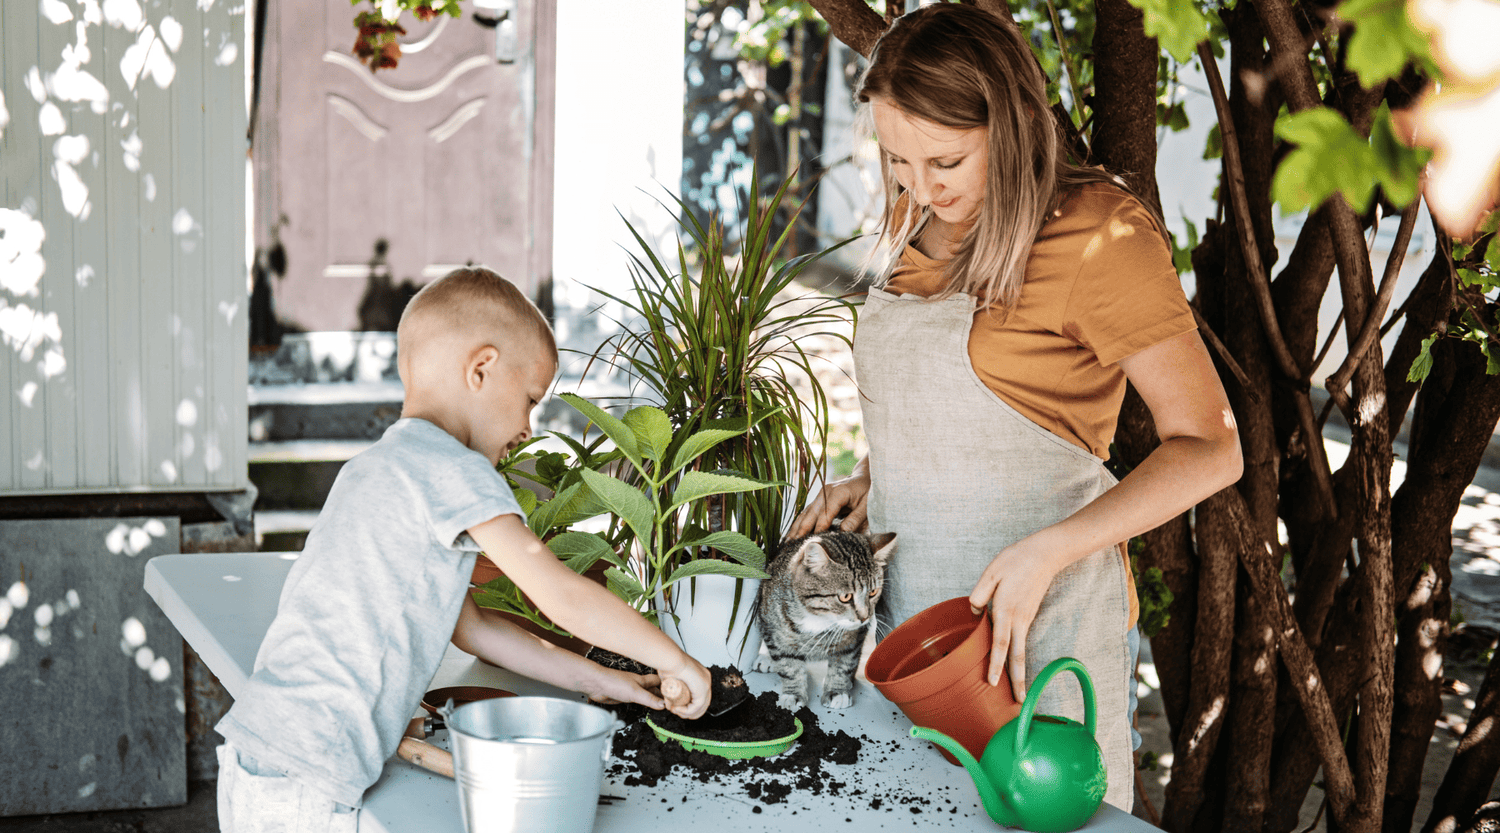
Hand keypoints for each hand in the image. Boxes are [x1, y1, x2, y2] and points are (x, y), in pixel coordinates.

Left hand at [583, 670, 665, 708]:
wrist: (596, 685)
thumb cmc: (613, 682)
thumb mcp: (635, 693)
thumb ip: (649, 699)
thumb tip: (663, 705)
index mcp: (643, 680)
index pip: (660, 681)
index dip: (669, 685)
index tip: (678, 692)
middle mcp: (639, 684)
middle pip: (655, 689)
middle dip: (663, 694)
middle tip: (672, 703)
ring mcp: (632, 690)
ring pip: (647, 695)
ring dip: (654, 699)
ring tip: (663, 706)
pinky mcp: (625, 697)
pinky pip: (639, 700)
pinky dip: (644, 704)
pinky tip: (646, 707)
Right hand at [656, 655, 711, 719]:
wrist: (670, 659)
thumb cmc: (668, 664)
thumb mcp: (671, 680)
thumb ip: (672, 691)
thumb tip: (669, 702)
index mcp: (700, 676)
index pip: (700, 697)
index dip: (690, 706)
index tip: (679, 709)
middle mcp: (705, 680)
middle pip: (703, 703)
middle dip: (690, 712)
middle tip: (677, 712)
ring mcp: (705, 684)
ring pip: (700, 707)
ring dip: (686, 712)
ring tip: (675, 710)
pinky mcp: (702, 689)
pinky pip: (696, 706)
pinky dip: (686, 711)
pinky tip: (677, 709)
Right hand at [789, 466, 871, 537]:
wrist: (865, 477)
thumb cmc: (868, 492)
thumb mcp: (867, 506)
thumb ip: (855, 519)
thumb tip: (843, 533)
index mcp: (837, 492)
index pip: (825, 514)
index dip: (819, 529)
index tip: (813, 542)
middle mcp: (825, 492)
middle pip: (810, 513)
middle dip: (801, 530)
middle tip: (793, 545)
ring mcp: (820, 495)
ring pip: (805, 513)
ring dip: (796, 528)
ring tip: (787, 542)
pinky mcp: (819, 499)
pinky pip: (807, 513)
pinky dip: (800, 523)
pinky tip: (793, 533)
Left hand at [966, 540, 1062, 702]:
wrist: (1045, 554)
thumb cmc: (1015, 560)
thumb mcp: (991, 572)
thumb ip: (980, 593)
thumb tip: (974, 611)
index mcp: (1006, 610)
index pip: (1000, 643)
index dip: (996, 664)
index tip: (993, 682)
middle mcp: (1018, 619)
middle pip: (1017, 656)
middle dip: (1018, 681)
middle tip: (1019, 703)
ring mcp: (1026, 618)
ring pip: (1021, 650)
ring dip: (1020, 672)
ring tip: (1020, 692)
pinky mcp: (1029, 615)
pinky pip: (1022, 640)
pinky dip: (1019, 656)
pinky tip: (1014, 665)